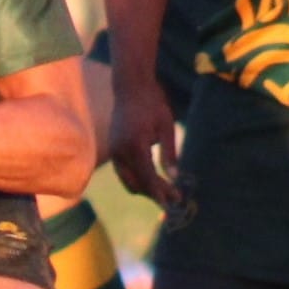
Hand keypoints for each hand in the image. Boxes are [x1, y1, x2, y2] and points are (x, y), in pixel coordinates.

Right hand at [109, 77, 179, 205]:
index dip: (161, 191)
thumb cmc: (152, 104)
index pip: (147, 177)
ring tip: (165, 191)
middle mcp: (120, 152)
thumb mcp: (166, 127)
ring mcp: (114, 151)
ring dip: (145, 189)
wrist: (130, 88)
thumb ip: (169, 153)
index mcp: (134, 145)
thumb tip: (175, 178)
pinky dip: (137, 179)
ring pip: (128, 181)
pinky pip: (124, 172)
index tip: (174, 201)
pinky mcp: (113, 150)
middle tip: (174, 198)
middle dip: (154, 193)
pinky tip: (152, 179)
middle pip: (136, 184)